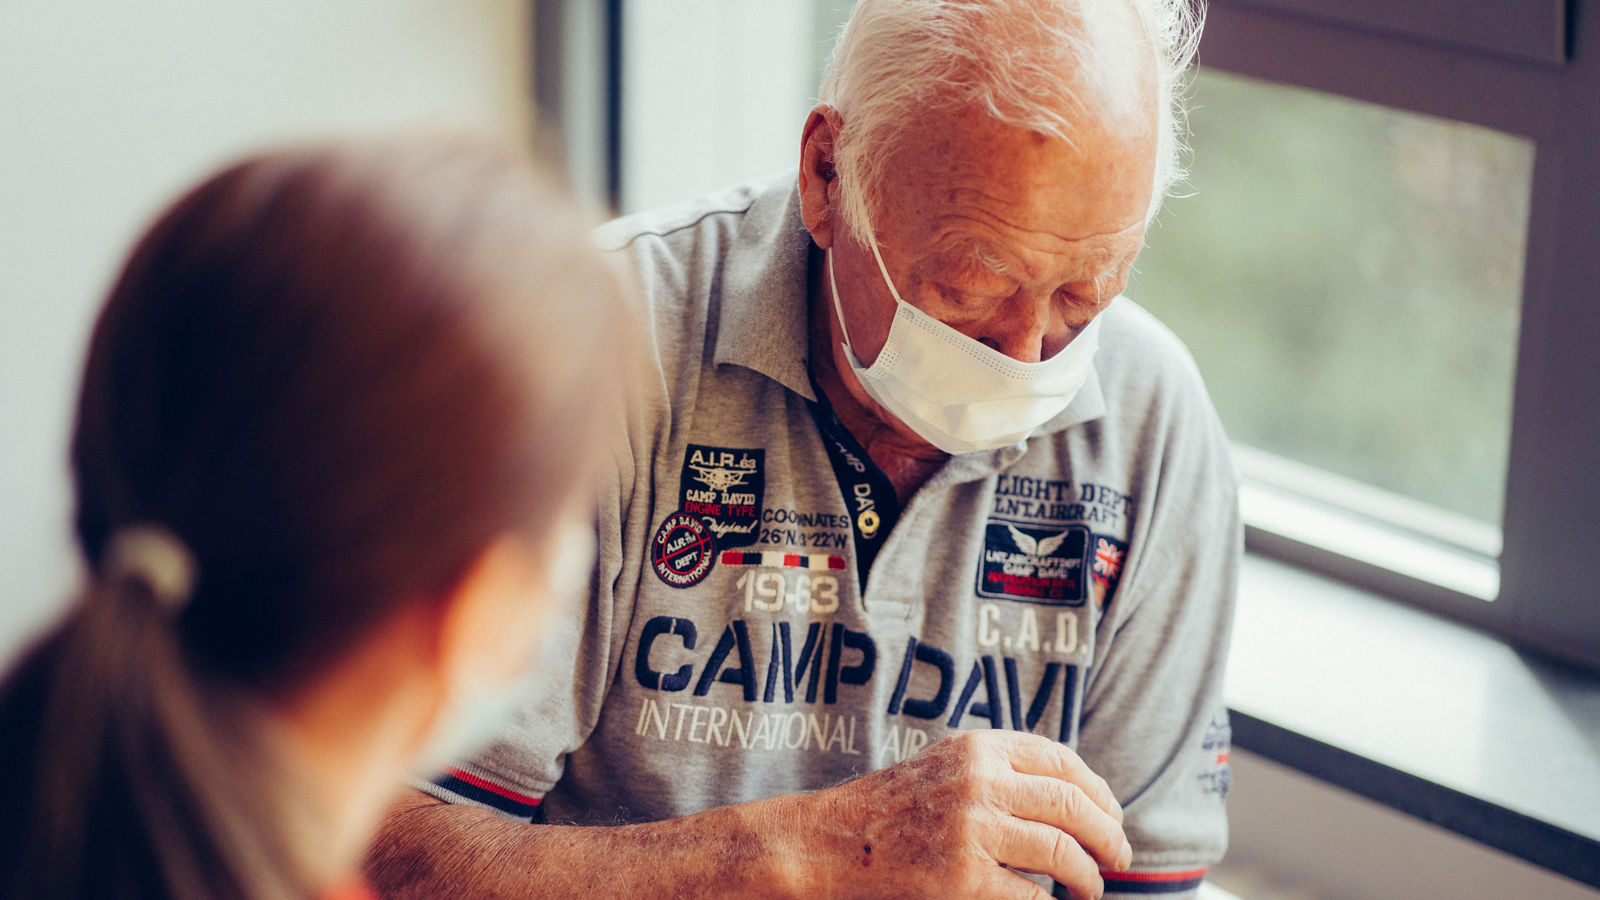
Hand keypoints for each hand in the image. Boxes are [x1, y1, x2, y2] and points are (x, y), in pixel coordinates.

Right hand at [811, 730, 1130, 898]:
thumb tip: (1078, 795)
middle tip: (1118, 858)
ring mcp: (972, 829)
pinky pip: (1033, 895)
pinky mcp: (963, 878)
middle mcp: (980, 781)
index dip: (1099, 792)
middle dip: (1109, 837)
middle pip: (1073, 807)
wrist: (832, 841)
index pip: (1063, 761)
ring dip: (1089, 877)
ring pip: (1063, 853)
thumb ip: (1000, 767)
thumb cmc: (893, 807)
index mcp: (979, 747)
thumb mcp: (946, 764)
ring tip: (1090, 888)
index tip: (1112, 816)